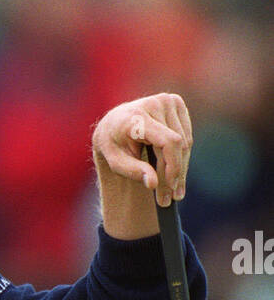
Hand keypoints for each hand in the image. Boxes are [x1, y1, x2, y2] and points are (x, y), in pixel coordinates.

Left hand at [92, 93, 192, 238]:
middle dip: (174, 174)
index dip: (174, 166)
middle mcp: (155, 103)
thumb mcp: (115, 162)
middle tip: (169, 199)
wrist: (113, 123)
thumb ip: (133, 171)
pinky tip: (174, 171)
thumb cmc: (113, 144)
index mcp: (137, 116)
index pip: (168, 142)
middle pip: (178, 145)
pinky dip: (181, 156)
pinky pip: (186, 135)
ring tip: (172, 191)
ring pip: (185, 142)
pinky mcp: (176, 103)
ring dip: (180, 168)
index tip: (171, 188)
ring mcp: (167, 100)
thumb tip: (153, 184)